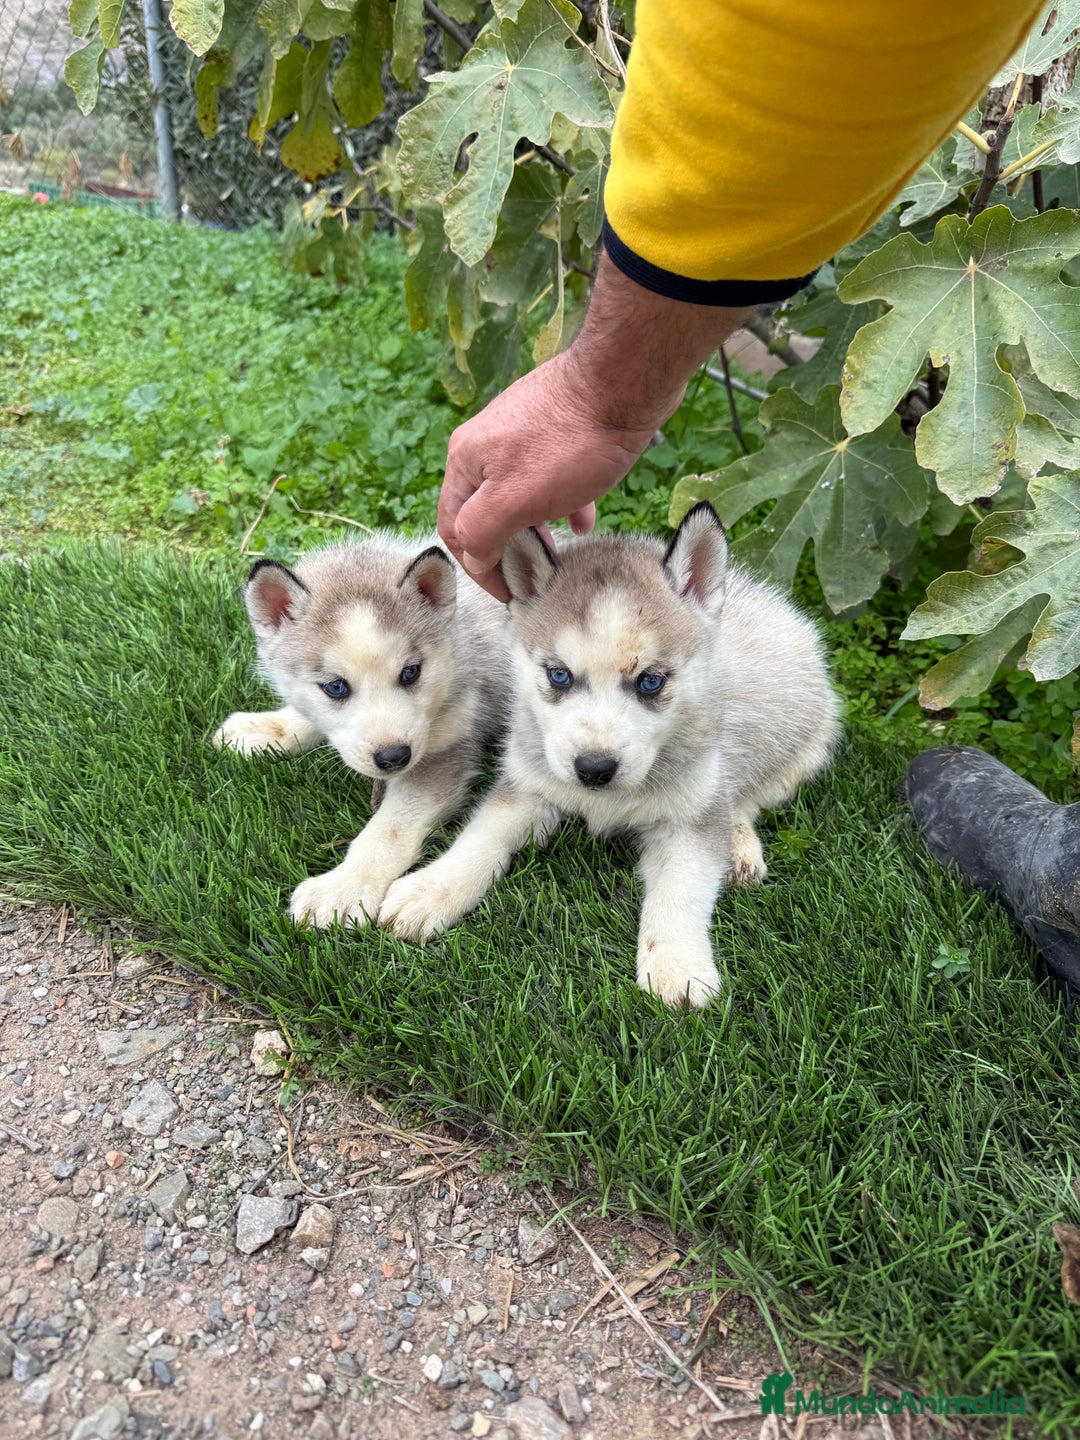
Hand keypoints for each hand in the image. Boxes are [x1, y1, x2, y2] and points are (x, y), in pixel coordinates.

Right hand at [437, 347, 659, 599]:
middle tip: (535, 577)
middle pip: (485, 511)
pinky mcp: (554, 428)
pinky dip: (562, 503)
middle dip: (508, 547)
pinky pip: (548, 477)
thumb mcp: (516, 499)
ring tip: (559, 551)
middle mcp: (485, 445)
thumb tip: (472, 558)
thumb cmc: (569, 444)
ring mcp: (520, 434)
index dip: (478, 567)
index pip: (454, 528)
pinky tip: (584, 518)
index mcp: (465, 461)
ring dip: (535, 527)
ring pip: (519, 496)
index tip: (509, 592)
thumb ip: (482, 531)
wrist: (622, 381)